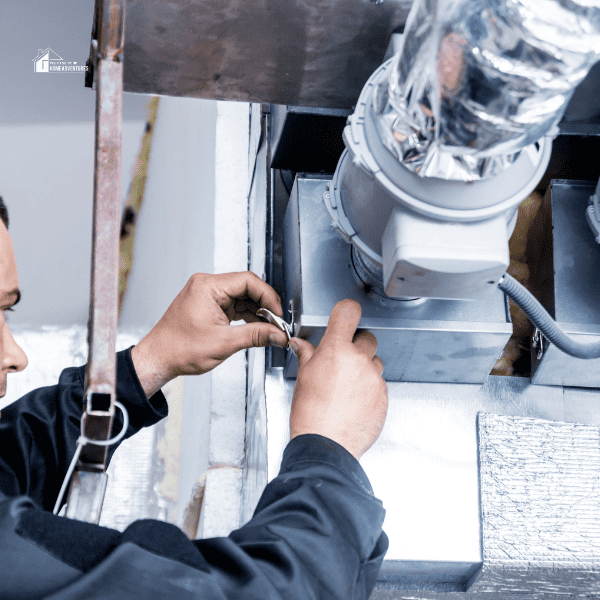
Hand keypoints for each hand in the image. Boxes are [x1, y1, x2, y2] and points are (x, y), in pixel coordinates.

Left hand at [131, 272, 288, 396]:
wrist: (158, 359)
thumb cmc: (178, 349)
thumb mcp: (224, 343)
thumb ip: (255, 336)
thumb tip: (277, 334)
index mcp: (207, 286)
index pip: (248, 281)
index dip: (268, 296)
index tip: (278, 313)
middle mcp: (206, 286)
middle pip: (246, 287)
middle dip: (264, 305)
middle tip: (277, 323)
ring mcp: (208, 295)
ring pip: (242, 297)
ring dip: (257, 312)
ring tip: (269, 328)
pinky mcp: (209, 305)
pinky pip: (234, 305)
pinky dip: (247, 316)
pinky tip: (257, 328)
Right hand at [288, 299, 387, 459]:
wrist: (325, 445)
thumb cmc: (311, 414)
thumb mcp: (304, 378)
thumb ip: (308, 355)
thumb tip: (302, 345)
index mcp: (336, 350)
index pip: (348, 312)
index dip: (347, 312)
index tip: (346, 316)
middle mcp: (359, 360)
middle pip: (367, 338)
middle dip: (356, 346)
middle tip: (343, 360)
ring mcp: (374, 378)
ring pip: (375, 362)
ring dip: (364, 368)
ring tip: (347, 386)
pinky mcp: (383, 396)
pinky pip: (379, 384)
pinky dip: (369, 389)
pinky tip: (354, 401)